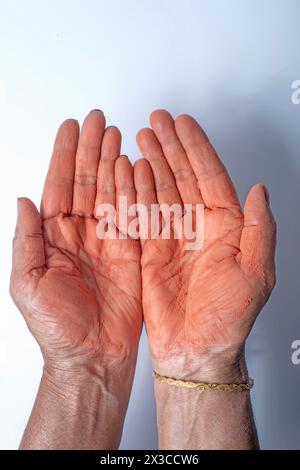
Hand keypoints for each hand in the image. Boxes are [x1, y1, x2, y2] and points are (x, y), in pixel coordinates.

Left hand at [10, 110, 141, 372]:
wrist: (91, 356)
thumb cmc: (57, 327)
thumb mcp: (27, 283)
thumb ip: (27, 240)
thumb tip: (23, 200)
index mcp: (53, 238)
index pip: (59, 187)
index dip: (65, 156)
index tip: (71, 128)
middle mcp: (79, 234)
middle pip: (86, 182)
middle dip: (91, 150)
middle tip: (99, 120)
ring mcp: (107, 240)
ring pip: (110, 192)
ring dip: (112, 162)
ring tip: (116, 134)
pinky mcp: (130, 251)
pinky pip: (133, 214)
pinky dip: (134, 189)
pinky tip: (133, 166)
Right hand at [135, 110, 275, 380]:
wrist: (196, 349)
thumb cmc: (228, 317)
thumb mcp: (256, 272)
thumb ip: (259, 228)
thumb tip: (259, 190)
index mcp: (227, 227)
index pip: (210, 177)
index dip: (197, 148)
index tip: (183, 124)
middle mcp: (200, 226)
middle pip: (183, 176)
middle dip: (170, 146)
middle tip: (157, 120)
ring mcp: (173, 236)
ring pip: (161, 188)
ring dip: (152, 161)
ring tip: (141, 136)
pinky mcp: (150, 249)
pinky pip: (142, 213)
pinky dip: (135, 190)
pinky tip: (131, 169)